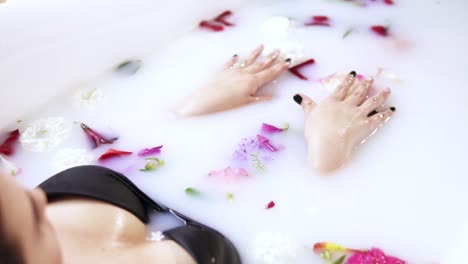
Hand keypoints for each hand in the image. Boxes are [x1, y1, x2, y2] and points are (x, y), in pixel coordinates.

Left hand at [175, 45, 290, 115]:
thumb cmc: (227, 104)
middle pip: (260, 64)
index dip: (279, 68)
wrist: (206, 100)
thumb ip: (260, 98)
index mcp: (252, 82)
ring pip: (247, 60)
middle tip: (278, 50)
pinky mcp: (223, 71)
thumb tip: (273, 96)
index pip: (269, 73)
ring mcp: (233, 70)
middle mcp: (244, 73)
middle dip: (270, 58)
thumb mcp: (246, 103)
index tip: (287, 61)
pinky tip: (236, 55)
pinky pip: (230, 63)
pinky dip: (234, 59)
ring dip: (255, 53)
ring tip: (262, 46)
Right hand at [294, 72, 394, 172]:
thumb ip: (306, 104)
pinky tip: (392, 110)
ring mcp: (357, 115)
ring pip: (371, 102)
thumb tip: (297, 95)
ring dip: (381, 95)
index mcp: (332, 103)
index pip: (341, 89)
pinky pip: (378, 118)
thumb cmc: (316, 131)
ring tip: (387, 90)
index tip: (353, 74)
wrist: (327, 144)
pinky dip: (386, 114)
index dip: (347, 81)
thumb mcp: (309, 116)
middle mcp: (346, 106)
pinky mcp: (365, 125)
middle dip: (365, 85)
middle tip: (371, 78)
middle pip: (358, 93)